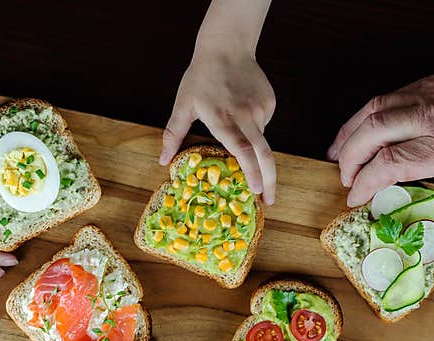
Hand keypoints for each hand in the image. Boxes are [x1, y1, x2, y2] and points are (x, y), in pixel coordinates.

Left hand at [160, 47, 276, 202]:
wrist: (227, 45)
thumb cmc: (201, 76)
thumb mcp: (183, 104)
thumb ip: (174, 134)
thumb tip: (163, 161)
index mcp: (222, 118)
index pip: (242, 150)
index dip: (251, 172)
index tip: (256, 192)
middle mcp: (245, 115)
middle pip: (264, 154)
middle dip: (269, 181)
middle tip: (269, 201)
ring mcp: (260, 109)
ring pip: (261, 140)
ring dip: (252, 146)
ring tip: (234, 122)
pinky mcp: (270, 103)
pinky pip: (263, 125)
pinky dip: (254, 128)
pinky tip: (241, 111)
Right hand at [327, 65, 433, 270]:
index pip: (389, 162)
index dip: (365, 182)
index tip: (354, 199)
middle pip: (372, 130)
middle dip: (349, 156)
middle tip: (344, 179)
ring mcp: (433, 95)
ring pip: (374, 107)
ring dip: (350, 131)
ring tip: (338, 153)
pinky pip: (390, 96)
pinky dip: (369, 115)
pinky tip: (365, 131)